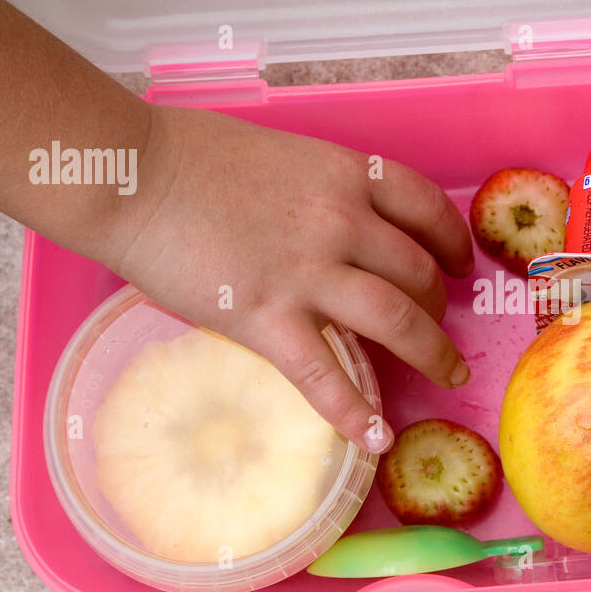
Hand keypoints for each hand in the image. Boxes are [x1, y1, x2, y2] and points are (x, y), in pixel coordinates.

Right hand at [104, 104, 474, 454]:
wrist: (130, 172)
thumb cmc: (190, 155)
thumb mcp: (280, 156)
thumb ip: (319, 192)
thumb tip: (335, 226)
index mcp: (345, 175)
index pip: (426, 209)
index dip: (452, 242)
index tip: (459, 264)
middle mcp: (342, 222)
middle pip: (419, 272)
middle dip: (440, 306)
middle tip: (440, 327)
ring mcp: (308, 273)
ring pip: (398, 320)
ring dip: (433, 353)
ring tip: (449, 376)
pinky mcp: (267, 318)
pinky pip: (325, 375)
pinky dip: (356, 411)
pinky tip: (376, 436)